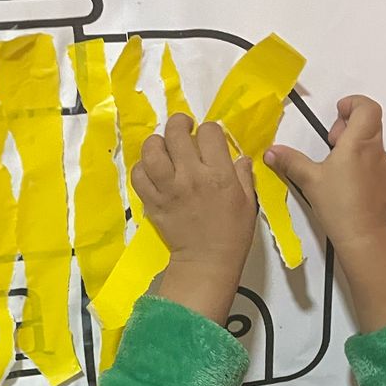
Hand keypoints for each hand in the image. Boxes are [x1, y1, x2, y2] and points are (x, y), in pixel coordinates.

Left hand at [132, 115, 256, 323]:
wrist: (207, 262)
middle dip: (180, 124)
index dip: (209, 131)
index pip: (209, 132)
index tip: (209, 141)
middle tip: (183, 131)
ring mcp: (167, 188)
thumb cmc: (232, 233)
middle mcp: (190, 175)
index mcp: (218, 174)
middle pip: (176, 132)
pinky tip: (153, 170)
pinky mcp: (151, 201)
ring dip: (157, 143)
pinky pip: (138, 173)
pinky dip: (143, 167)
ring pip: (151, 148)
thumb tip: (240, 156)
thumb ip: (243, 175)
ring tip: (164, 148)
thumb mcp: (248, 202)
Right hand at [266, 96, 385, 332]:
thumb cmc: (338, 205)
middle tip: (332, 142)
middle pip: (370, 122)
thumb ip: (290, 162)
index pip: (367, 107)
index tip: (337, 114)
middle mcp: (376, 151)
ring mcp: (384, 167)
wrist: (363, 236)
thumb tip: (272, 152)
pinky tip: (346, 182)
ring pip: (373, 142)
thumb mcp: (309, 180)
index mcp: (358, 142)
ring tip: (336, 164)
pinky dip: (362, 162)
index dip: (353, 104)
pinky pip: (376, 161)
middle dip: (349, 124)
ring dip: (355, 144)